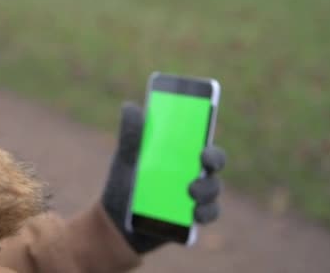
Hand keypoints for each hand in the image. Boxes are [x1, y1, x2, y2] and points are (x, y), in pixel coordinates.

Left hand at [101, 102, 225, 253]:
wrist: (114, 222)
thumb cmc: (124, 185)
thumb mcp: (125, 158)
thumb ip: (130, 134)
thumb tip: (130, 106)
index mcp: (180, 155)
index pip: (202, 141)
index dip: (208, 134)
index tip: (204, 136)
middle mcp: (193, 174)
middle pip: (214, 164)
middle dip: (214, 160)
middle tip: (203, 160)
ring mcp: (195, 198)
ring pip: (213, 190)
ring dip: (207, 189)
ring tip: (191, 191)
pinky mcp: (192, 220)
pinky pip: (207, 215)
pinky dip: (204, 213)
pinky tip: (194, 213)